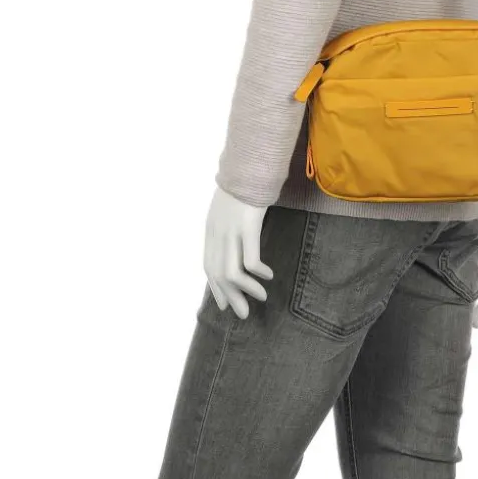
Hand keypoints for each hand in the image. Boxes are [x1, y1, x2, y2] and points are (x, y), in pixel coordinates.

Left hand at [203, 187, 273, 318]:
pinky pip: (250, 259)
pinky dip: (257, 272)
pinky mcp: (247, 227)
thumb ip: (227, 224)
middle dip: (231, 297)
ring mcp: (231, 231)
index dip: (216, 288)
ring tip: (261, 297)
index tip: (224, 305)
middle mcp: (218, 233)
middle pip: (219, 274)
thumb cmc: (244, 184)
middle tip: (244, 314)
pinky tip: (268, 276)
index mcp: (212, 230)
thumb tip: (235, 241)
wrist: (248, 164)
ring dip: (246, 289)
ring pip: (232, 272)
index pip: (209, 266)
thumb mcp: (228, 208)